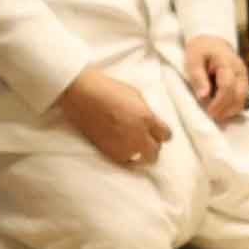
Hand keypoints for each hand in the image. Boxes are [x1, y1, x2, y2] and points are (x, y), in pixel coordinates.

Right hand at [57, 68, 171, 169]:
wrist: (82, 95)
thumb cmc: (108, 89)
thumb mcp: (135, 95)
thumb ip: (146, 112)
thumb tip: (150, 122)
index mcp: (147, 118)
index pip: (166, 136)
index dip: (162, 134)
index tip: (157, 132)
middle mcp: (138, 135)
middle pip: (155, 153)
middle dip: (152, 147)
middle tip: (146, 141)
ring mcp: (123, 146)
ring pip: (140, 159)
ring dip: (137, 152)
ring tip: (129, 142)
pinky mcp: (109, 152)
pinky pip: (124, 160)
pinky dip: (124, 154)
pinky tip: (118, 144)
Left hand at [181, 33, 248, 119]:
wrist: (211, 42)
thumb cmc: (201, 50)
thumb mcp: (193, 60)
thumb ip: (198, 77)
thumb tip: (203, 96)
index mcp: (226, 61)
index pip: (227, 85)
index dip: (219, 101)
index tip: (209, 111)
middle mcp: (240, 69)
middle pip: (239, 94)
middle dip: (226, 109)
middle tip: (212, 115)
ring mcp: (244, 76)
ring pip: (243, 98)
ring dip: (231, 110)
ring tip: (216, 113)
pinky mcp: (245, 81)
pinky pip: (243, 98)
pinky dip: (234, 106)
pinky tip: (222, 109)